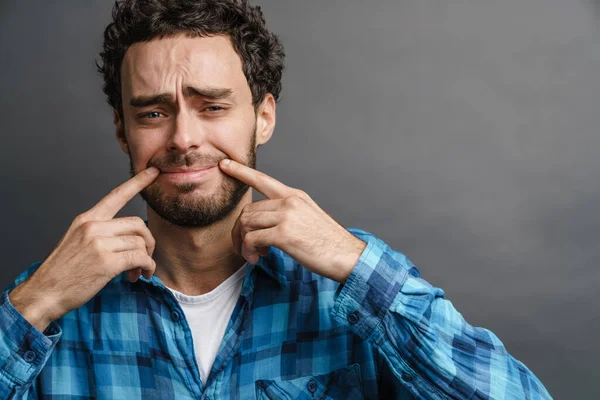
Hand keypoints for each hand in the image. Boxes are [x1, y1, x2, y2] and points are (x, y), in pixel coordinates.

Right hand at [9, 167, 159, 331]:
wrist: (44, 292)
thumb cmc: (63, 271)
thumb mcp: (76, 241)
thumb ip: (100, 233)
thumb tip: (129, 238)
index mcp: (87, 219)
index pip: (116, 195)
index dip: (137, 183)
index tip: (153, 171)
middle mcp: (94, 227)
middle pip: (137, 224)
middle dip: (148, 241)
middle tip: (145, 257)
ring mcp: (100, 243)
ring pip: (140, 242)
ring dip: (146, 259)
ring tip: (136, 272)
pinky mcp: (107, 262)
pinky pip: (140, 258)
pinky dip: (146, 267)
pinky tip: (139, 275)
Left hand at [219, 159, 366, 283]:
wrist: (347, 255)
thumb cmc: (328, 242)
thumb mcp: (308, 217)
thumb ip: (287, 214)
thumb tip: (264, 225)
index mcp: (295, 196)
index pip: (263, 180)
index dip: (241, 172)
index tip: (224, 164)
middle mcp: (289, 202)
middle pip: (248, 210)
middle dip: (239, 231)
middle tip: (243, 247)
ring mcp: (287, 217)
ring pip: (247, 224)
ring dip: (243, 243)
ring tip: (252, 255)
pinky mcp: (284, 234)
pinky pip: (252, 239)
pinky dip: (250, 251)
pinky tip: (258, 257)